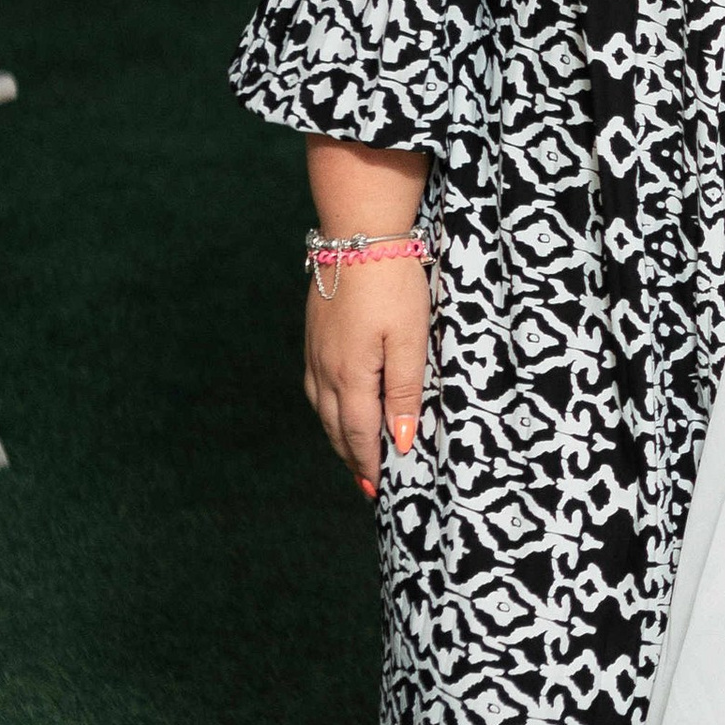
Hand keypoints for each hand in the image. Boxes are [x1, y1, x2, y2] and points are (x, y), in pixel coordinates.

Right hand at [305, 253, 429, 496]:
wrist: (358, 233)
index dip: (368, 464)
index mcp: (349, 376)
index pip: (357, 434)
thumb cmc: (393, 286)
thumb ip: (404, 393)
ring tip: (354, 456)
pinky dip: (328, 409)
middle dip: (352, 458)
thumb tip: (398, 440)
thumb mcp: (410, 341)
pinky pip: (316, 387)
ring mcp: (315, 352)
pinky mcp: (314, 336)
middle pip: (335, 428)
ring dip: (338, 436)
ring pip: (322, 409)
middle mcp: (324, 370)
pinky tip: (337, 409)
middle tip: (367, 486)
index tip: (379, 491)